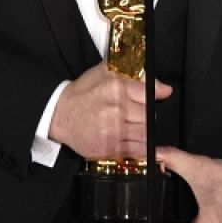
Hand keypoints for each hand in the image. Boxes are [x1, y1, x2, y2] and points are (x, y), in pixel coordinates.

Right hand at [48, 62, 171, 158]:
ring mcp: (112, 131)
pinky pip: (136, 151)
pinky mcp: (108, 148)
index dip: (157, 93)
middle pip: (149, 115)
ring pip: (145, 134)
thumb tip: (161, 84)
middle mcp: (115, 110)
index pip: (149, 92)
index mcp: (115, 88)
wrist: (60, 115)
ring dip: (143, 130)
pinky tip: (134, 139)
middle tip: (138, 111)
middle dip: (147, 113)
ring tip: (134, 125)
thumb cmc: (84, 93)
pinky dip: (140, 146)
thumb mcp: (105, 72)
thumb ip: (134, 72)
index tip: (161, 93)